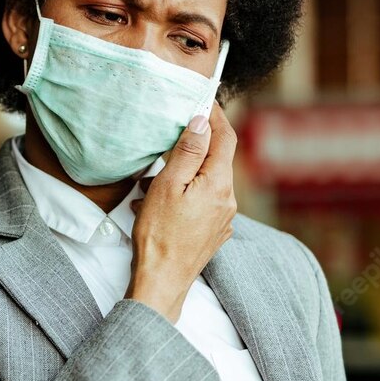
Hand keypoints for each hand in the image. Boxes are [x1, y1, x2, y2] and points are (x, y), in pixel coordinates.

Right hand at [126, 102, 236, 322]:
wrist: (162, 281)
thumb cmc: (159, 234)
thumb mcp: (168, 185)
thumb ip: (188, 152)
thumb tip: (202, 122)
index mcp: (218, 184)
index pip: (225, 138)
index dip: (216, 116)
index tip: (205, 99)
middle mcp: (228, 200)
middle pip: (216, 160)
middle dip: (193, 148)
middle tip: (168, 140)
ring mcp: (222, 218)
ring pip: (206, 182)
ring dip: (182, 175)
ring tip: (151, 184)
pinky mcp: (213, 233)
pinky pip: (202, 202)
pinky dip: (183, 195)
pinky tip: (158, 204)